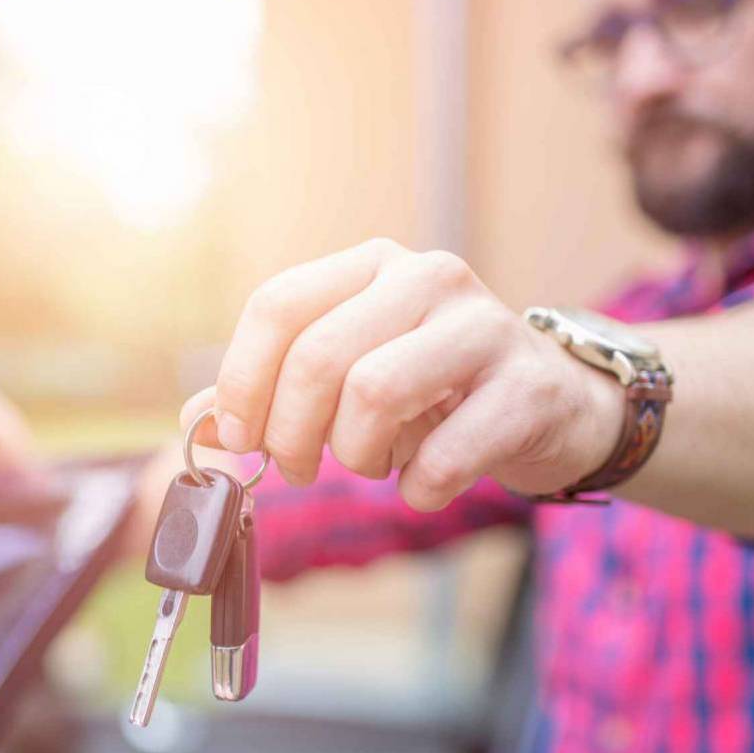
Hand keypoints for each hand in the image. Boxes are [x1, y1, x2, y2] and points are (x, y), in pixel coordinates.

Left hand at [180, 238, 622, 510]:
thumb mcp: (350, 377)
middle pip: (319, 356)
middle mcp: (427, 277)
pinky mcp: (528, 386)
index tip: (238, 437)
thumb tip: (197, 427)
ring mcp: (484, 326)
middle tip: (296, 469)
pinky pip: (444, 454)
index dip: (241, 380)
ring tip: (372, 465)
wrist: (557, 406)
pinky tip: (424, 483)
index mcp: (370, 265)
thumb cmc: (436, 393)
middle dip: (291, 433)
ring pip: (375, 393)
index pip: (277, 305)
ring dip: (356, 455)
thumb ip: (272, 394)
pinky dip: (418, 487)